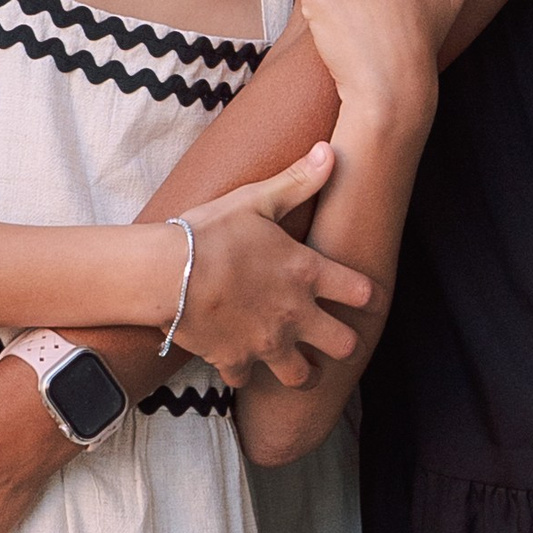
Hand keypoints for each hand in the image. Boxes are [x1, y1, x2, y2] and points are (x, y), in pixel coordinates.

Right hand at [160, 142, 377, 389]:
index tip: (365, 296)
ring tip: (294, 360)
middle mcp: (296, 316)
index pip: (361, 292)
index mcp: (306, 274)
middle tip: (331, 335)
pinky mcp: (235, 361)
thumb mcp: (256, 199)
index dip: (368, 295)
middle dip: (343, 342)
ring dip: (302, 371)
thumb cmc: (211, 231)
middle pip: (344, 345)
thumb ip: (298, 180)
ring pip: (303, 377)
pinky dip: (244, 371)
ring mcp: (266, 344)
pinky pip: (247, 380)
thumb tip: (330, 151)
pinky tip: (238, 356)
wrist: (165, 273)